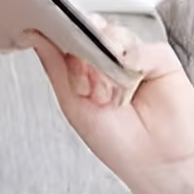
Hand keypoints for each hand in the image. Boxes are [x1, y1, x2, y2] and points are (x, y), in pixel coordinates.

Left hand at [20, 29, 193, 193]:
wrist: (154, 161)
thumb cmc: (115, 141)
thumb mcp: (73, 104)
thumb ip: (55, 67)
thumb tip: (34, 36)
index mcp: (84, 69)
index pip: (67, 39)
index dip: (63, 48)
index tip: (67, 68)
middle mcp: (108, 59)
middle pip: (90, 32)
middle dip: (86, 57)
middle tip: (91, 88)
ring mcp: (134, 56)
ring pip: (115, 36)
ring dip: (108, 64)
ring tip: (114, 96)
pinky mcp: (160, 59)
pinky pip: (144, 47)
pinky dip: (134, 61)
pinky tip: (132, 82)